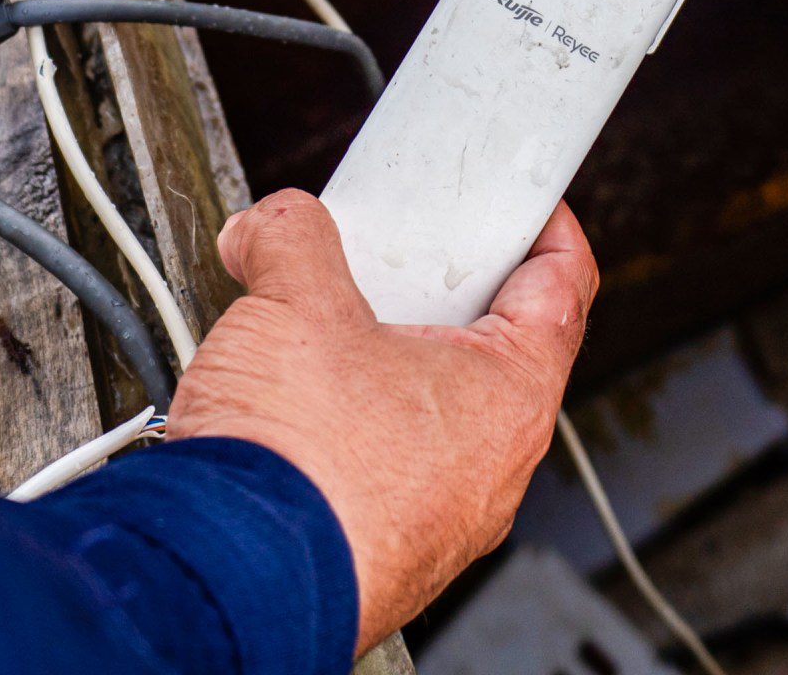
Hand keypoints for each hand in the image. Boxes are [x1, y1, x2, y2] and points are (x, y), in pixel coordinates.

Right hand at [166, 192, 597, 649]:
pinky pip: (390, 468)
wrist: (225, 585)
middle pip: (495, 346)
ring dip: (388, 364)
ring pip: (437, 412)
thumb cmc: (297, 464)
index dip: (545, 225)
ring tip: (327, 330)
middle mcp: (494, 466)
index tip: (524, 201)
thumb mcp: (294, 302)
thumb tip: (276, 226)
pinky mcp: (385, 552)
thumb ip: (295, 237)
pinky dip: (355, 426)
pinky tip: (300, 408)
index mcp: (511, 394)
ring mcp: (443, 518)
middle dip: (442, 292)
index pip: (563, 284)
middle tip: (399, 256)